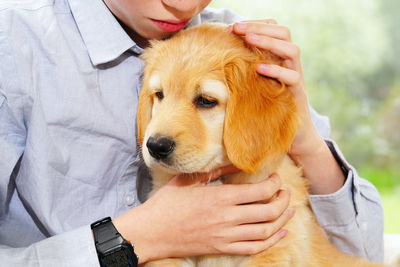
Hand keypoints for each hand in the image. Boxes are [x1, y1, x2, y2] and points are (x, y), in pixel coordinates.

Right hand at [113, 168, 293, 262]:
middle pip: (268, 210)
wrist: (151, 232)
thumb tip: (236, 161)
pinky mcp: (222, 248)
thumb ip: (215, 171)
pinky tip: (279, 233)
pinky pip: (254, 248)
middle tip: (285, 192)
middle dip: (283, 200)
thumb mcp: (189, 180)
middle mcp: (227, 218)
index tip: (275, 177)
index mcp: (220, 197)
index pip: (260, 191)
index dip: (274, 183)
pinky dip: (271, 241)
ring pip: (266, 231)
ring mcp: (226, 236)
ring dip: (282, 220)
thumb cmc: (167, 204)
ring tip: (289, 210)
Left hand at [230, 20, 324, 158]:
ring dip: (269, 42)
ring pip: (292, 50)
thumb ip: (248, 70)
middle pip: (284, 34)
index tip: (235, 26)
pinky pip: (292, 77)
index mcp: (281, 58)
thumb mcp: (258, 85)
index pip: (275, 30)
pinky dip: (276, 70)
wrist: (293, 135)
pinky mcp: (298, 94)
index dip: (257, 24)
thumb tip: (221, 59)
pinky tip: (259, 68)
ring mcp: (296, 78)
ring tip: (249, 39)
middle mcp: (291, 64)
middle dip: (260, 27)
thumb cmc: (270, 108)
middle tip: (238, 27)